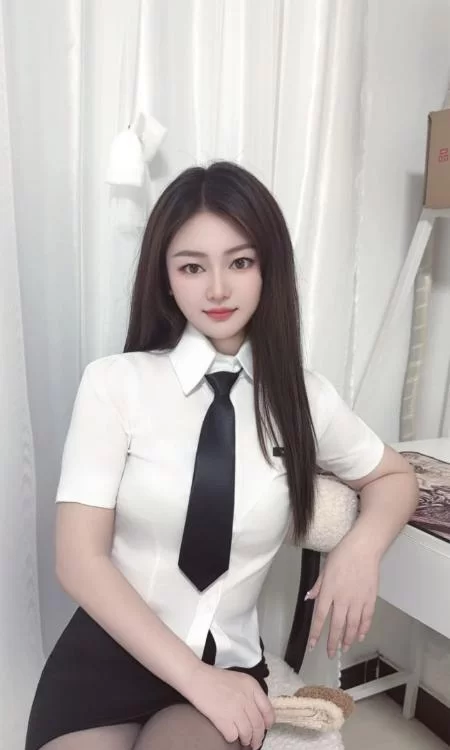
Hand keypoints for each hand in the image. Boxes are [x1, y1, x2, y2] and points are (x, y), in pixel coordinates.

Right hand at [186, 663, 273, 748]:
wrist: (196, 677)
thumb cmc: (214, 678)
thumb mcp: (238, 680)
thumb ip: (249, 693)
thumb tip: (256, 713)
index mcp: (251, 686)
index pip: (267, 709)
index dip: (268, 722)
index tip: (266, 728)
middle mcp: (247, 698)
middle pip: (258, 725)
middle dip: (258, 737)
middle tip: (255, 743)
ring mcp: (236, 709)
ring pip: (248, 733)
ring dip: (246, 740)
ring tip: (244, 741)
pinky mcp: (224, 719)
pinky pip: (233, 736)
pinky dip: (232, 738)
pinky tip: (229, 734)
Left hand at [307, 533, 379, 657]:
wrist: (363, 549)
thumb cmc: (342, 555)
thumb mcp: (325, 569)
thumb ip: (318, 586)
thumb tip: (309, 598)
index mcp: (328, 592)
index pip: (320, 617)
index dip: (315, 634)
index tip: (312, 646)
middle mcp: (342, 599)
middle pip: (336, 626)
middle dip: (332, 642)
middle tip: (330, 654)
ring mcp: (357, 601)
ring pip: (352, 626)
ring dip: (347, 639)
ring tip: (344, 648)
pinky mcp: (370, 599)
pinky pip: (366, 619)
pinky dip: (363, 629)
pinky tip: (359, 636)